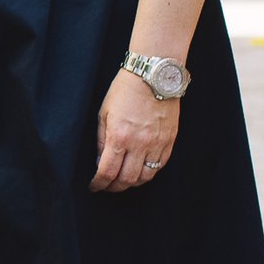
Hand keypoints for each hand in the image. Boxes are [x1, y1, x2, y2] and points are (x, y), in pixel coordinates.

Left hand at [92, 71, 177, 192]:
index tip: (94, 186)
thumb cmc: (125, 91)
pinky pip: (160, 165)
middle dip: (114, 187)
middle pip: (127, 179)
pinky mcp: (169, 141)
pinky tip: (140, 171)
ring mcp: (157, 143)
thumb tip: (100, 161)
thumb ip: (102, 140)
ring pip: (145, 177)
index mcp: (119, 136)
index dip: (99, 183)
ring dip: (132, 183)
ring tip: (123, 181)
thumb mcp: (104, 113)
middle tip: (107, 187)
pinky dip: (149, 173)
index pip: (108, 171)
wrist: (153, 76)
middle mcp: (139, 144)